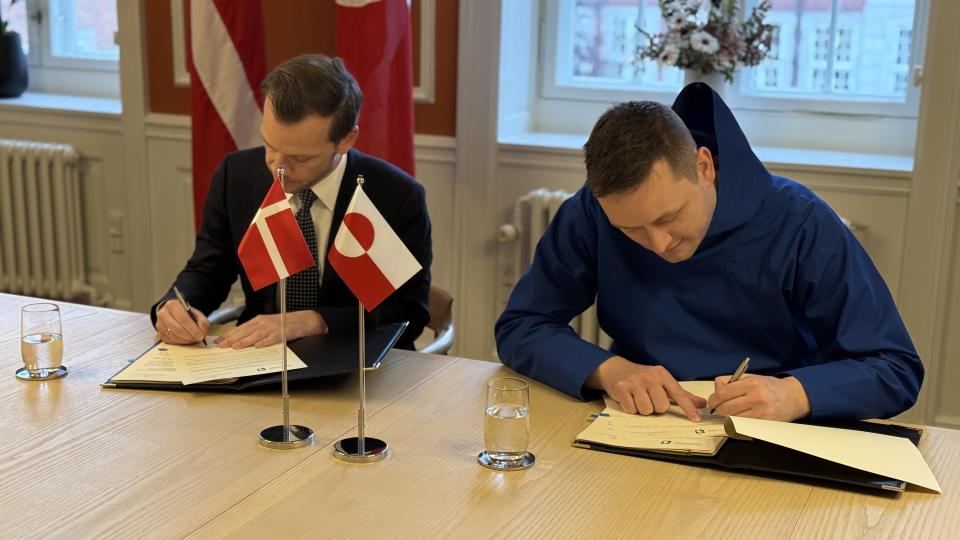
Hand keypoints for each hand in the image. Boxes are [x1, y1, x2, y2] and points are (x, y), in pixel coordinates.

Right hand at [156, 300, 209, 344]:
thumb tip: (202, 331)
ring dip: (186, 340)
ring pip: (174, 336)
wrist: (173, 313)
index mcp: (172, 305)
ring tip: (193, 339)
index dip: (193, 329)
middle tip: (198, 339)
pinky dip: (180, 342)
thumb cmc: (185, 313)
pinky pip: (170, 341)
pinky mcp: (159, 333)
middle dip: (190, 336)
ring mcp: (159, 324)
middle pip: (178, 329)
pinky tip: (186, 340)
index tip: (201, 335)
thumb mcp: (196, 313)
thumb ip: (202, 321)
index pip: (183, 319)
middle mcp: (163, 314)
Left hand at [215, 311, 327, 348]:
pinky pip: (272, 338)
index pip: (241, 328)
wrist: (304, 320)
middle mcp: (264, 323)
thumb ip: (256, 330)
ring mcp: (273, 328)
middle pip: (245, 332)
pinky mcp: (282, 333)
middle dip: (232, 339)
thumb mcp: (268, 324)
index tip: (219, 341)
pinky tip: (257, 347)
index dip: (230, 335)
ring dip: (245, 341)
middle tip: (222, 346)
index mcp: (259, 320)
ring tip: (235, 347)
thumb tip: (241, 339)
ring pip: (256, 335)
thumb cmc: (285, 324)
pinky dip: (264, 342)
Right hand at [586, 356, 706, 420]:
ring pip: (647, 410)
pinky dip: (631, 408)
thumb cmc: (642, 378)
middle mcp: (650, 376)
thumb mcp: (662, 382)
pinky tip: (629, 399)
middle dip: (656, 408)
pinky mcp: (621, 388)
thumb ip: (681, 395)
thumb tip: (701, 404)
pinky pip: (632, 410)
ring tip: (638, 399)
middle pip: (662, 407)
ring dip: (643, 409)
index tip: (696, 419)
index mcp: (662, 375)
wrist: (616, 369)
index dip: (688, 408)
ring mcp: (635, 382)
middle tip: (649, 399)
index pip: (679, 394)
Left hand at [707, 374, 810, 421]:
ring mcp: (761, 412)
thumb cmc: (770, 387)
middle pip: (725, 408)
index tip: (712, 402)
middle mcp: (756, 397)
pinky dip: (737, 424)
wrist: (793, 397)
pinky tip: (738, 419)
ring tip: (729, 414)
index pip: (723, 393)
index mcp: (751, 383)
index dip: (713, 399)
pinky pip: (743, 426)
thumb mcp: (751, 377)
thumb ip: (731, 381)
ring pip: (733, 419)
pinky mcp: (765, 423)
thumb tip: (716, 388)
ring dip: (727, 418)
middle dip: (718, 410)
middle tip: (718, 410)